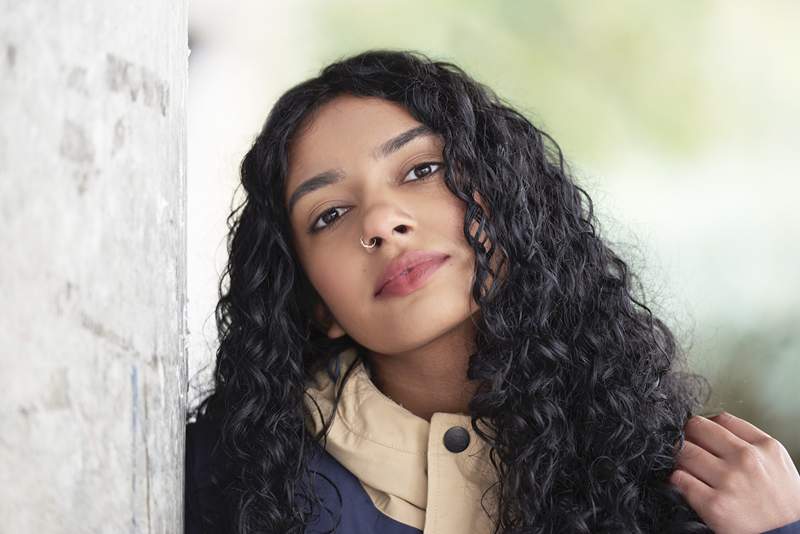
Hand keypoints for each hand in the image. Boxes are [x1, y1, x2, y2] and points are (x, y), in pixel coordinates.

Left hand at [669, 411, 799, 533]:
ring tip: (688, 469)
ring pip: (684, 452)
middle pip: (697, 428)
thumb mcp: (777, 465)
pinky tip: (687, 485)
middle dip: (688, 437)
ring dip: (680, 460)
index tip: (700, 435)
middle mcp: (747, 459)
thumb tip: (714, 428)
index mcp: (765, 446)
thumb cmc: (782, 505)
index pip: (721, 419)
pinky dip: (678, 480)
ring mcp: (729, 481)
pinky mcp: (714, 505)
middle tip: (688, 449)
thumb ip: (750, 443)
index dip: (706, 426)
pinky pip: (679, 479)